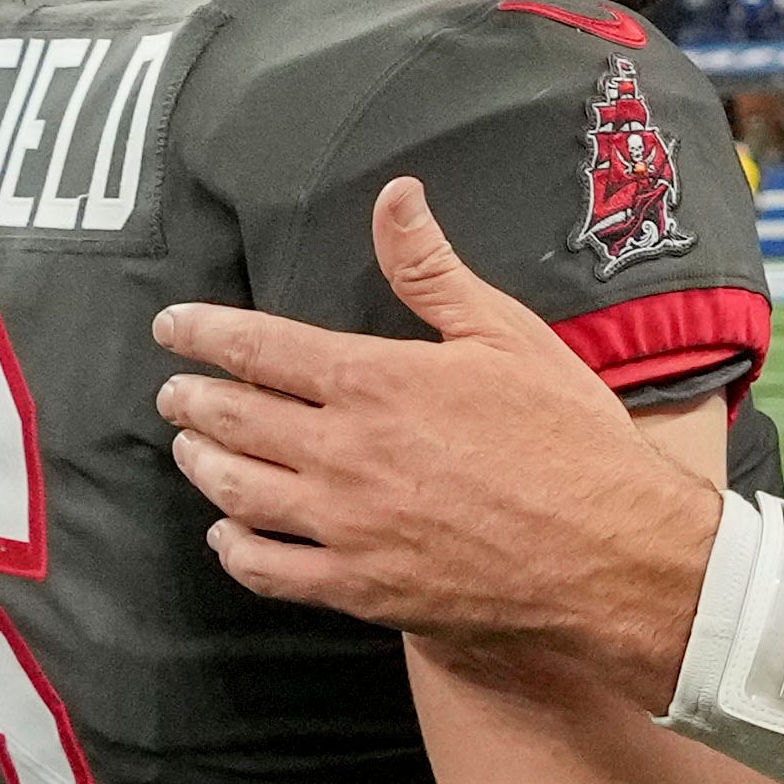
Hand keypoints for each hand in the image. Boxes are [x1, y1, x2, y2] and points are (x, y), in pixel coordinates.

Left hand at [157, 176, 726, 678]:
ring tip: (190, 450)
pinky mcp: (360, 588)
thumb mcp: (506, 336)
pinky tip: (227, 537)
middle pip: (235, 419)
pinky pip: (269, 569)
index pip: (260, 347)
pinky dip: (234, 550)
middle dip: (191, 400)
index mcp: (376, 380)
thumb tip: (394, 196)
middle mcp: (344, 452)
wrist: (611, 554)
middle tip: (172, 392)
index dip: (204, 333)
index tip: (173, 328)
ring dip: (202, 465)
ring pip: (238, 492)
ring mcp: (346, 525)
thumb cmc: (569, 439)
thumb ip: (432, 270)